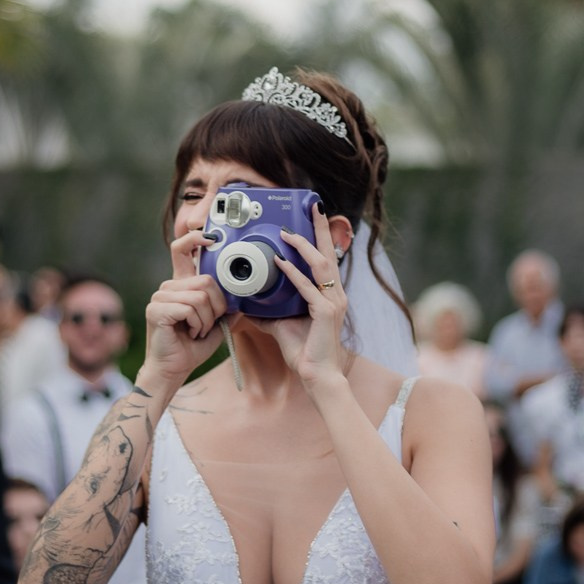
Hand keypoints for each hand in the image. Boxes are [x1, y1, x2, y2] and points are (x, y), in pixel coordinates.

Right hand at [140, 231, 231, 392]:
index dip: (195, 238)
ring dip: (207, 320)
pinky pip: (190, 308)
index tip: (211, 238)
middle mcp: (168, 286)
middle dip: (216, 306)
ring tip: (197, 331)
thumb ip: (227, 309)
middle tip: (208, 324)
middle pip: (205, 280)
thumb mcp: (216, 325)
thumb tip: (245, 298)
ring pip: (200, 296)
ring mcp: (160, 297)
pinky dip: (198, 325)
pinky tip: (190, 334)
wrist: (173, 370)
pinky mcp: (156, 309)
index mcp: (180, 285)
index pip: (181, 250)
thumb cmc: (191, 347)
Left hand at [258, 208, 345, 385]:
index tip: (314, 216)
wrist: (317, 376)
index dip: (320, 237)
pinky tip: (280, 263)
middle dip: (321, 228)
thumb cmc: (304, 351)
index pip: (326, 259)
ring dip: (303, 246)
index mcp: (329, 294)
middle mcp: (336, 294)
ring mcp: (334, 302)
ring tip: (287, 232)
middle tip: (313, 207)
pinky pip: (308, 288)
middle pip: (329, 253)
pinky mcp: (326, 313)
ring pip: (320, 265)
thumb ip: (267, 312)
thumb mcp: (281, 325)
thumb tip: (247, 304)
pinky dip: (293, 274)